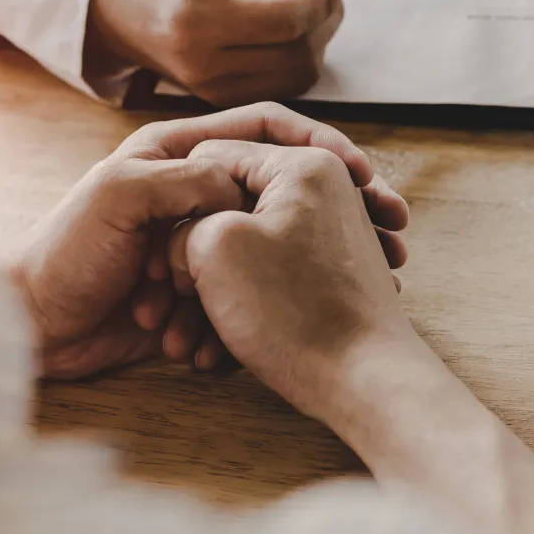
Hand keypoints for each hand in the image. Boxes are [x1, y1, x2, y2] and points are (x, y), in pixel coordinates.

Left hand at [12, 103, 407, 379]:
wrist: (39, 328)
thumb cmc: (67, 254)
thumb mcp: (118, 196)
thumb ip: (181, 176)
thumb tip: (239, 179)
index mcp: (183, 153)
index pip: (269, 129)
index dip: (321, 142)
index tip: (362, 172)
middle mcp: (205, 190)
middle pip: (291, 182)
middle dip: (344, 206)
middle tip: (392, 230)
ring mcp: (213, 238)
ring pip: (286, 236)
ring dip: (327, 256)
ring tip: (379, 275)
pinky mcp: (214, 282)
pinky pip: (265, 281)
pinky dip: (291, 295)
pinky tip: (325, 308)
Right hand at [86, 0, 353, 105]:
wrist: (110, 9)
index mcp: (194, 19)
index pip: (284, 18)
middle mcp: (204, 64)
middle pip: (297, 48)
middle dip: (327, 15)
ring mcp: (214, 89)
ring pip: (299, 71)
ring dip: (321, 37)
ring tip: (311, 4)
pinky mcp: (223, 99)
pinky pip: (286, 85)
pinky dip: (303, 57)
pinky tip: (293, 30)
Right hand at [167, 140, 415, 424]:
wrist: (365, 376)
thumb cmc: (293, 311)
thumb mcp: (216, 248)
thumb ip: (188, 219)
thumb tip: (186, 232)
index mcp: (301, 162)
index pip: (212, 157)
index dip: (180, 203)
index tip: (168, 257)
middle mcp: (325, 185)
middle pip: (232, 201)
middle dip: (197, 252)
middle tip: (175, 295)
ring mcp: (332, 227)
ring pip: (250, 244)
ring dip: (216, 286)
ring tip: (192, 337)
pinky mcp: (332, 266)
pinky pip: (274, 270)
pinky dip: (247, 299)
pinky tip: (222, 345)